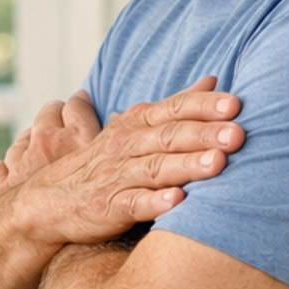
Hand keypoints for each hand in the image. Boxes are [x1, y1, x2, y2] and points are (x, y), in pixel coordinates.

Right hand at [2, 76, 245, 247]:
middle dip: (205, 134)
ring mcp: (117, 177)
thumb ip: (175, 105)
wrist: (50, 200)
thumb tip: (213, 80)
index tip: (236, 104)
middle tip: (238, 134)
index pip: (174, 108)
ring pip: (156, 168)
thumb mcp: (135, 126)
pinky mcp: (108, 208)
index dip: (204, 106)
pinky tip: (178, 202)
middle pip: (170, 136)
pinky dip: (156, 202)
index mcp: (137, 123)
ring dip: (188, 166)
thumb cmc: (104, 163)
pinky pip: (134, 203)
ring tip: (218, 165)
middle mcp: (127, 145)